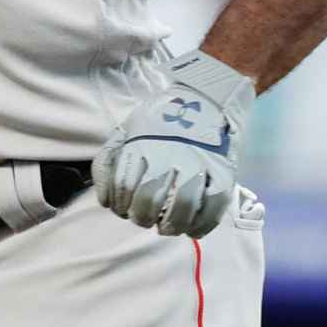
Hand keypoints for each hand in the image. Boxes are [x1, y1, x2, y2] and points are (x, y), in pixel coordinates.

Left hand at [93, 50, 253, 237]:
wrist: (204, 98)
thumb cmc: (160, 121)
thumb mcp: (127, 131)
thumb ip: (109, 161)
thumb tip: (104, 199)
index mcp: (142, 143)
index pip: (124, 184)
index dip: (120, 204)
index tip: (122, 209)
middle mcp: (169, 153)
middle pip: (149, 198)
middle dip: (142, 216)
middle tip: (143, 218)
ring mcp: (198, 163)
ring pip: (181, 206)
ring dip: (170, 225)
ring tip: (166, 227)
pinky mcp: (222, 172)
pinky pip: (213, 208)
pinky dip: (200, 225)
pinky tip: (191, 229)